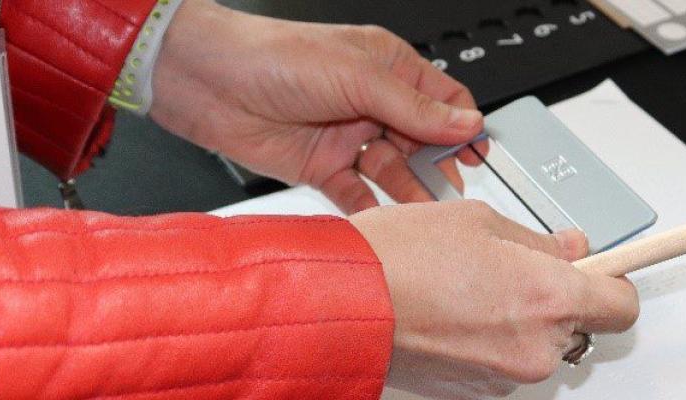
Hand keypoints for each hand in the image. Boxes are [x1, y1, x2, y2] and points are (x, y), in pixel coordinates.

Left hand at [151, 1, 485, 212]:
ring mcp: (346, 135)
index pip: (442, 100)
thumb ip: (414, 107)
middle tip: (453, 190)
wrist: (206, 81)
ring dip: (410, 192)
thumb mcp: (358, 76)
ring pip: (392, 171)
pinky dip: (373, 210)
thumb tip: (466, 123)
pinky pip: (356, 194)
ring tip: (427, 213)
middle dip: (440, 165)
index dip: (464, 126)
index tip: (479, 154)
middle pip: (422, 141)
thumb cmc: (274, 56)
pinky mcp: (320, 166)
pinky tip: (388, 223)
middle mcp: (370, 101)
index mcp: (387, 67)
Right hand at [349, 201, 638, 398]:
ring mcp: (505, 376)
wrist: (341, 304)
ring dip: (519, 319)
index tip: (603, 270)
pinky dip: (489, 339)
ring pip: (537, 344)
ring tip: (471, 286)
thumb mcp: (478, 220)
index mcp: (548, 297)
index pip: (621, 304)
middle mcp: (535, 347)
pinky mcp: (475, 391)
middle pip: (578, 325)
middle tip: (516, 266)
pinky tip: (454, 311)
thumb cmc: (398, 257)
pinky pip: (503, 361)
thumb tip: (568, 247)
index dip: (612, 282)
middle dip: (555, 295)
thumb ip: (537, 239)